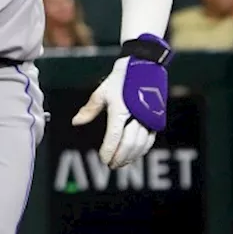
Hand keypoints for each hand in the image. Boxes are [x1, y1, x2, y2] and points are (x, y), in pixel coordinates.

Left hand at [72, 53, 166, 168]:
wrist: (143, 67)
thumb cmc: (119, 80)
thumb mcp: (101, 93)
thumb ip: (89, 110)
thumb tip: (75, 122)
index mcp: (121, 109)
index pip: (114, 136)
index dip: (109, 150)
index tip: (103, 160)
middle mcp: (137, 116)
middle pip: (129, 143)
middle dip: (120, 157)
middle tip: (111, 165)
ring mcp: (149, 118)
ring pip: (141, 144)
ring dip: (131, 156)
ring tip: (121, 163)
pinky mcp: (157, 119)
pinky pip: (149, 139)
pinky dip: (141, 149)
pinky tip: (134, 155)